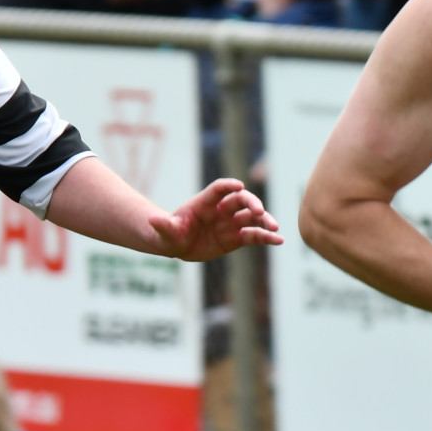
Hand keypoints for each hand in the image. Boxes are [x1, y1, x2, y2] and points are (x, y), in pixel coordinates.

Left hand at [150, 179, 283, 259]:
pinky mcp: (237, 237)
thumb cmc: (170, 234)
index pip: (219, 189)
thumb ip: (164, 225)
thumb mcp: (165, 231)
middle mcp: (221, 210)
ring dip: (264, 220)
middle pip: (240, 200)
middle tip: (259, 211)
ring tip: (275, 228)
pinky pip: (254, 236)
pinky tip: (279, 241)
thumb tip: (152, 220)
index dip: (228, 186)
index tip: (239, 186)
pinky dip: (267, 238)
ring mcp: (231, 223)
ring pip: (252, 218)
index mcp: (204, 203)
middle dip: (251, 203)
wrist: (179, 245)